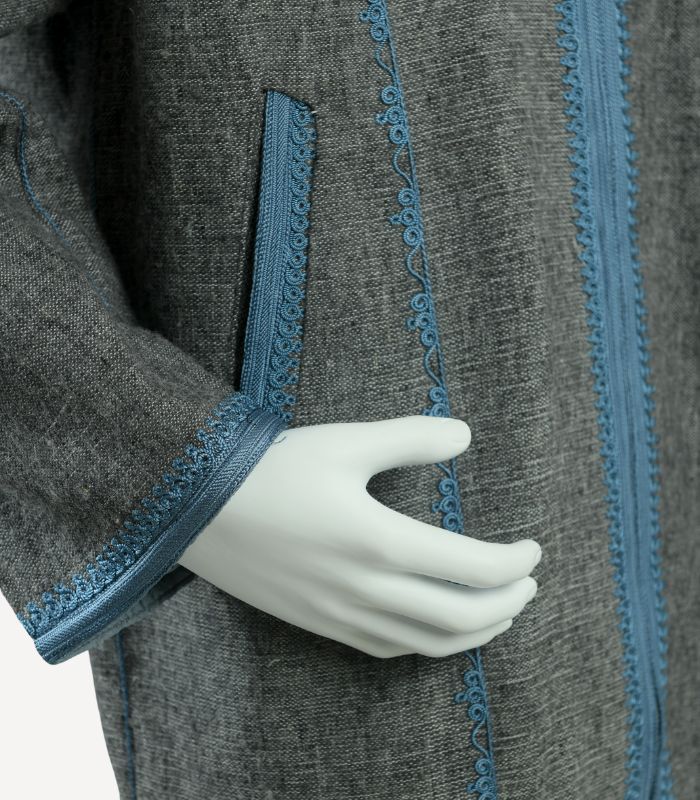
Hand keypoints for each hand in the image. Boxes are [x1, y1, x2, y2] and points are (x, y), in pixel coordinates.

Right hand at [178, 415, 540, 657]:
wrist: (197, 509)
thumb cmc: (271, 469)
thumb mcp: (345, 442)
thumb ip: (410, 438)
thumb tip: (464, 434)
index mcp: (378, 541)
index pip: (471, 569)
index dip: (513, 564)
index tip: (533, 550)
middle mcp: (364, 589)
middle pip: (458, 618)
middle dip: (506, 605)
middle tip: (528, 584)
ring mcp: (340, 615)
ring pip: (425, 643)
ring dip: (474, 632)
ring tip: (499, 614)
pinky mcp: (319, 624)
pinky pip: (385, 648)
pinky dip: (424, 644)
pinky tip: (433, 628)